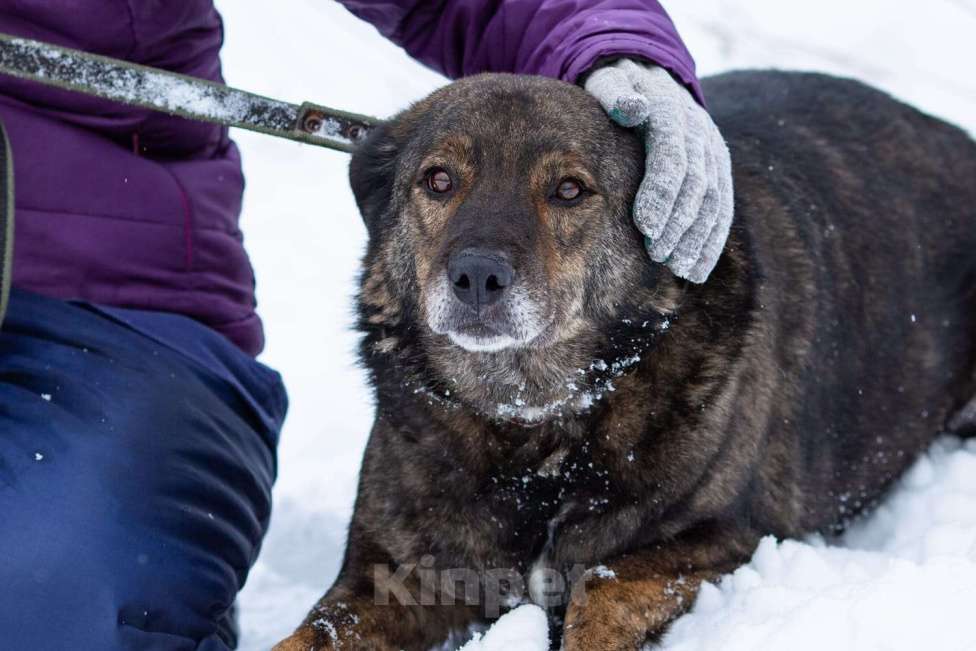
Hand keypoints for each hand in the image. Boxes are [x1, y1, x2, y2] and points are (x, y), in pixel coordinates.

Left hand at [585, 59, 733, 283]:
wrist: (650, 76)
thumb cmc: (618, 87)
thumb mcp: (609, 81)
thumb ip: (615, 93)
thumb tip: (631, 106)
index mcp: (670, 112)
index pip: (671, 157)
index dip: (661, 193)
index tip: (646, 227)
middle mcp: (699, 132)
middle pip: (696, 184)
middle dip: (679, 223)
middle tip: (658, 254)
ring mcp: (712, 151)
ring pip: (714, 199)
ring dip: (699, 237)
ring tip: (681, 268)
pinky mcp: (717, 168)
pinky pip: (722, 208)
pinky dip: (712, 240)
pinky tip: (698, 270)